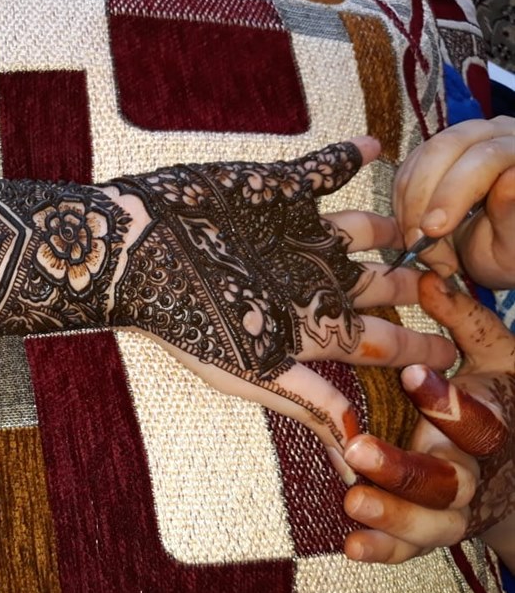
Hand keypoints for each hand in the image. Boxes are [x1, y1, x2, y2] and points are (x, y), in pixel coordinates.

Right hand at [112, 138, 455, 479]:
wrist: (137, 247)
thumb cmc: (189, 314)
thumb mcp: (249, 368)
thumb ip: (308, 399)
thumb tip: (357, 448)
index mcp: (305, 321)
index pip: (377, 339)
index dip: (418, 345)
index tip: (454, 349)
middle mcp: (304, 276)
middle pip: (374, 285)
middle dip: (410, 284)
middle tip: (449, 279)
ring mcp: (292, 230)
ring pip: (358, 227)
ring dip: (389, 223)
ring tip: (419, 220)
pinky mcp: (276, 188)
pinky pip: (321, 168)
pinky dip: (347, 156)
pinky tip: (372, 144)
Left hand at [341, 271, 514, 567]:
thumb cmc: (500, 398)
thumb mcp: (496, 356)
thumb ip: (464, 320)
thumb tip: (430, 277)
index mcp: (495, 423)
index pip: (481, 417)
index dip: (451, 400)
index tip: (415, 374)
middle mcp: (478, 468)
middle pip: (451, 478)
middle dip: (406, 466)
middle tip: (357, 448)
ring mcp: (458, 507)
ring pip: (432, 520)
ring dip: (394, 513)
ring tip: (353, 500)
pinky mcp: (436, 530)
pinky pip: (412, 550)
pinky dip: (384, 549)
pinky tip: (353, 545)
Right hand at [392, 115, 514, 287]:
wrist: (490, 249)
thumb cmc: (507, 249)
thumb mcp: (510, 244)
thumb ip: (510, 212)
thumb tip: (510, 179)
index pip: (485, 157)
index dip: (454, 191)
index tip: (433, 230)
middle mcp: (493, 136)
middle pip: (443, 149)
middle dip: (422, 198)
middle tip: (417, 240)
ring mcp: (460, 140)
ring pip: (418, 160)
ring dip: (408, 205)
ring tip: (418, 242)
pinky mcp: (432, 153)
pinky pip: (405, 172)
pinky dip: (401, 204)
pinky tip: (412, 228)